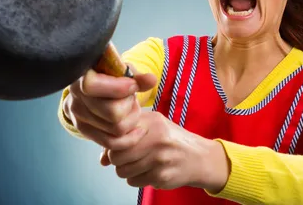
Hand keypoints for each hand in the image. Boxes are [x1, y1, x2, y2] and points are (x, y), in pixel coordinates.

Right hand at [62, 66, 157, 149]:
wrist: (92, 89)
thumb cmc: (109, 76)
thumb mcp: (121, 70)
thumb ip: (136, 76)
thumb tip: (151, 80)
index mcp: (80, 78)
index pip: (92, 86)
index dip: (118, 88)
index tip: (132, 85)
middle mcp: (75, 99)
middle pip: (112, 113)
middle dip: (130, 106)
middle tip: (132, 98)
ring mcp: (78, 118)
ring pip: (116, 129)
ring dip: (132, 119)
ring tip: (131, 108)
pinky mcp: (86, 132)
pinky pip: (112, 143)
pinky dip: (130, 139)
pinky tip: (138, 130)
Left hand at [102, 111, 230, 191]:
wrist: (200, 158)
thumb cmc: (171, 140)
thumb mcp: (152, 128)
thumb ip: (126, 136)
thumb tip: (102, 159)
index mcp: (152, 122)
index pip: (118, 134)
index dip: (114, 143)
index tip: (119, 144)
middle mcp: (156, 138)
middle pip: (117, 155)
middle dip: (118, 160)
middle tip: (128, 157)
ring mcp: (159, 159)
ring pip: (123, 171)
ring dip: (127, 170)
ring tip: (140, 164)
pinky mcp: (161, 177)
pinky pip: (134, 182)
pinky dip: (137, 179)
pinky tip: (149, 171)